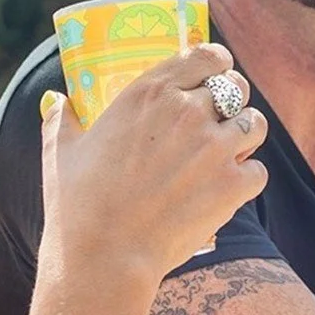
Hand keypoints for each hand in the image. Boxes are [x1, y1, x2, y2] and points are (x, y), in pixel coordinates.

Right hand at [39, 44, 267, 284]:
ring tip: (231, 152)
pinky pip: (259, 170)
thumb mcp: (62, 152)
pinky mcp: (233, 183)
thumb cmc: (78, 206)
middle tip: (223, 118)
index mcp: (151, 92)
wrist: (105, 258)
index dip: (218, 62)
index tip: (218, 70)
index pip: (206, 55)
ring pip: (255, 123)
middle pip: (236, 87)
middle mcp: (188, 111)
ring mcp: (215, 146)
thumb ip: (62, 119)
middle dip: (234, 100)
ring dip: (246, 135)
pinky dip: (248, 180)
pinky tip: (229, 190)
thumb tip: (55, 100)